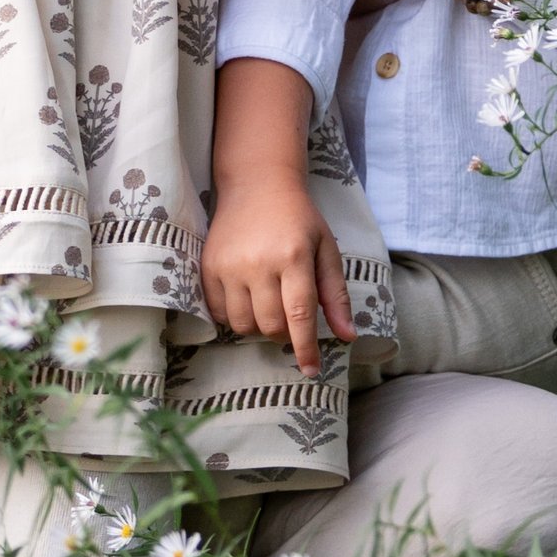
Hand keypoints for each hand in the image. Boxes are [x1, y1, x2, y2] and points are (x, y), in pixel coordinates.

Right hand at [202, 172, 355, 374]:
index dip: (306, 348)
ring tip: (268, 305)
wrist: (257, 185)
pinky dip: (234, 317)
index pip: (299, 314)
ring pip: (242, 325)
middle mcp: (259, 262)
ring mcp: (229, 265)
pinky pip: (219, 313)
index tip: (311, 371)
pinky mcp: (209, 267)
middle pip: (270, 325)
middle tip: (290, 318)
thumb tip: (347, 336)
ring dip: (258, 327)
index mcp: (294, 256)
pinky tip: (247, 299)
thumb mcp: (326, 250)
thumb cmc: (299, 219)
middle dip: (284, 334)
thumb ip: (335, 295)